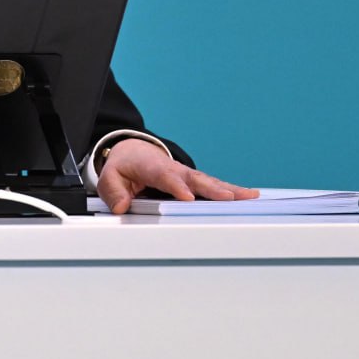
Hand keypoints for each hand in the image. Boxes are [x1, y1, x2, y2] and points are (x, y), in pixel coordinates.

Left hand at [96, 138, 258, 213]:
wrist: (133, 152)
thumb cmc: (124, 166)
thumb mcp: (110, 177)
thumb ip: (113, 192)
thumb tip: (121, 206)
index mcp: (152, 166)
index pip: (165, 177)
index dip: (177, 187)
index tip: (188, 198)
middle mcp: (174, 169)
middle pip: (194, 179)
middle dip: (212, 188)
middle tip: (229, 198)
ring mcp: (186, 174)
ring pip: (208, 181)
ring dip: (229, 189)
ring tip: (249, 196)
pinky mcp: (194, 181)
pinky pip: (212, 186)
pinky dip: (230, 191)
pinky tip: (248, 197)